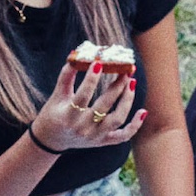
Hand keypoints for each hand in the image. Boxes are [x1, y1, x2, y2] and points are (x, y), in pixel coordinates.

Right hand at [31, 55, 146, 154]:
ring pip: (117, 119)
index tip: (99, 62)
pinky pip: (123, 136)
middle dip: (116, 86)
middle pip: (104, 106)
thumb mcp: (57, 95)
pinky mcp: (103, 141)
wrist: (52, 140)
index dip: (91, 80)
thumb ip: (66, 75)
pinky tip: (143, 111)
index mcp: (68, 116)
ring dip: (127, 100)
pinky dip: (135, 126)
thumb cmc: (54, 113)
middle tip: (125, 70)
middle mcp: (82, 128)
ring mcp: (94, 137)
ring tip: (131, 82)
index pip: (82, 97)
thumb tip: (77, 54)